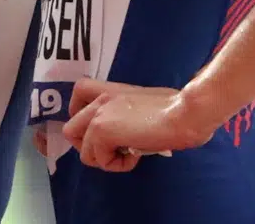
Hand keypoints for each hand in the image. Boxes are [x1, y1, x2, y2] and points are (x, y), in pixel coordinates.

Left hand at [62, 79, 216, 171]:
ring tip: (128, 155)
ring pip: (83, 150)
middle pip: (70, 129)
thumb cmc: (176, 109)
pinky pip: (99, 160)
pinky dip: (117, 165)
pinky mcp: (102, 132)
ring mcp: (98, 115)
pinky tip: (136, 158)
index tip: (104, 130)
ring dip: (104, 159)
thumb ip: (125, 113)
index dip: (84, 116)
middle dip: (89, 147)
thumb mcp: (143, 105)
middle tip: (114, 150)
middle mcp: (99, 98)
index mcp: (110, 89)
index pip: (79, 91)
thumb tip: (127, 133)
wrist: (184, 114)